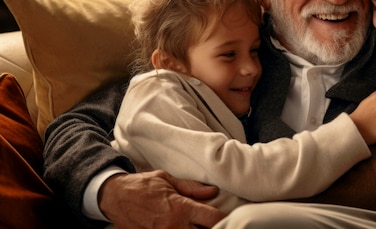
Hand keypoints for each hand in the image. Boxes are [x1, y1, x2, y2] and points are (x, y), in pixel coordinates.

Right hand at [99, 170, 226, 228]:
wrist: (114, 197)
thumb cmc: (142, 185)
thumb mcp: (168, 179)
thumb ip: (192, 188)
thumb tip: (213, 192)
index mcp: (180, 207)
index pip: (213, 219)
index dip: (225, 220)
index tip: (232, 218)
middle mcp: (174, 225)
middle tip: (221, 224)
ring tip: (201, 226)